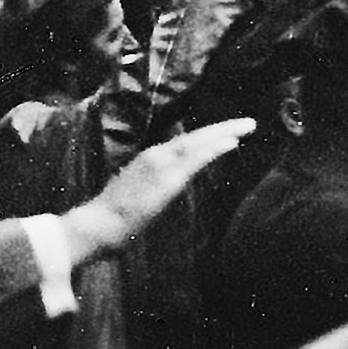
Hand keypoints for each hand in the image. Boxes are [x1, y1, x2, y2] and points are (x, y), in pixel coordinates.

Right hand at [63, 118, 255, 256]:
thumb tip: (164, 186)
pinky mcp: (166, 179)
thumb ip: (152, 185)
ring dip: (223, 133)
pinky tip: (230, 143)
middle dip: (223, 129)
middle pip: (196, 138)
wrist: (98, 224)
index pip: (186, 143)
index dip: (208, 136)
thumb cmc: (112, 215)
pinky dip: (213, 148)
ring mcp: (162, 164)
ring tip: (246, 127)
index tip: (229, 133)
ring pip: (198, 143)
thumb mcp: (136, 192)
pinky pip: (195, 160)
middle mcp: (158, 155)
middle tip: (249, 123)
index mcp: (151, 159)